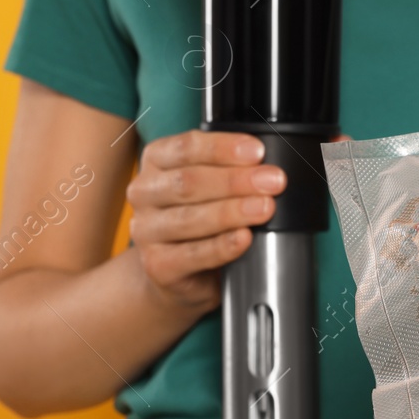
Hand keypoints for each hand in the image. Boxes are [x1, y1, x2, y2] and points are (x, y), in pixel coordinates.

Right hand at [126, 130, 284, 310]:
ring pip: (190, 217)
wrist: (176, 271)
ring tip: (265, 208)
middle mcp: (144, 193)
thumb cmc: (199, 218)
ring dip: (233, 211)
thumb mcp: (210, 185)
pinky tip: (244, 238)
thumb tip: (268, 166)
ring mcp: (146, 231)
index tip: (258, 152)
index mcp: (156, 162)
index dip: (224, 148)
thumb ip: (230, 169)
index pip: (186, 147)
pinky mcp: (157, 265)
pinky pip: (193, 254)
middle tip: (273, 181)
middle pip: (188, 181)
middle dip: (236, 180)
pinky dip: (223, 245)